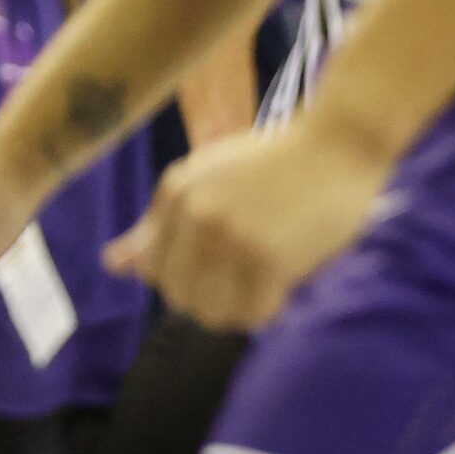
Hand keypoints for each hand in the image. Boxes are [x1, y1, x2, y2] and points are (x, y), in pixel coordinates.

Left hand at [103, 118, 387, 329]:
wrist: (343, 139)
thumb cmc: (279, 159)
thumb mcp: (209, 178)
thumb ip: (161, 224)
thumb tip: (111, 265)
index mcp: (177, 192)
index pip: (155, 270)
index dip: (187, 278)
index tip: (222, 265)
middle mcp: (196, 215)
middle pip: (181, 298)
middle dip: (212, 297)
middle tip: (249, 277)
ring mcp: (231, 238)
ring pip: (214, 313)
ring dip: (239, 309)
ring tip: (264, 284)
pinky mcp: (269, 258)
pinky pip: (253, 314)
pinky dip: (268, 309)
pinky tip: (284, 285)